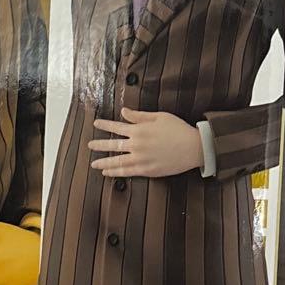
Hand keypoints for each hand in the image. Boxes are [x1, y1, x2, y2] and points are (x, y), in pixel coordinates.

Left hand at [88, 108, 202, 177]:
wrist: (195, 147)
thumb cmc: (178, 129)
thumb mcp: (159, 117)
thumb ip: (139, 116)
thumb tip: (123, 111)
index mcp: (139, 130)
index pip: (116, 127)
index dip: (104, 125)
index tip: (95, 124)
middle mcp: (137, 145)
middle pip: (112, 145)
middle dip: (99, 145)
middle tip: (89, 145)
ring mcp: (141, 159)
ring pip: (117, 162)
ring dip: (104, 163)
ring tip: (94, 164)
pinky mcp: (147, 170)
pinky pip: (127, 172)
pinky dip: (116, 172)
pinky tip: (107, 172)